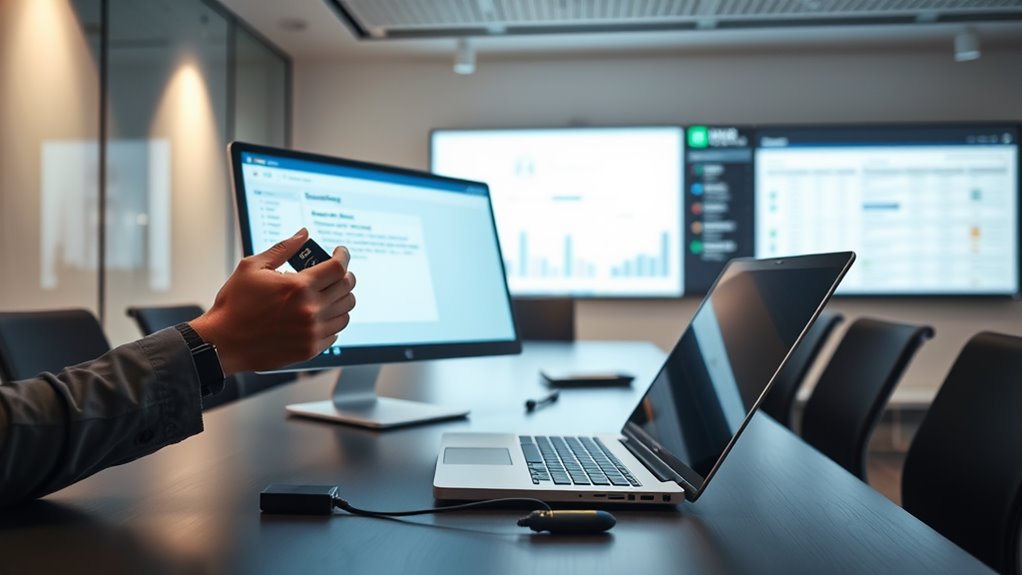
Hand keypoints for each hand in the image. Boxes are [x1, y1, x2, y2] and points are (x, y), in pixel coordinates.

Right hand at [189, 228, 355, 374]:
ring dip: (340, 299)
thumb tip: (303, 235)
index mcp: (299, 287)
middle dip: (345, 276)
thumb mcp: (253, 268)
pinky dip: (331, 321)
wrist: (223, 343)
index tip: (340, 252)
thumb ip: (283, 249)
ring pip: (345, 312)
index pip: (338, 268)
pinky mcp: (310, 349)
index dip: (343, 256)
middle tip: (335, 273)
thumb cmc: (234, 305)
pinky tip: (319, 314)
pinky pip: (335, 332)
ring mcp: (312, 332)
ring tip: (327, 294)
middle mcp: (311, 310)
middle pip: (347, 288)